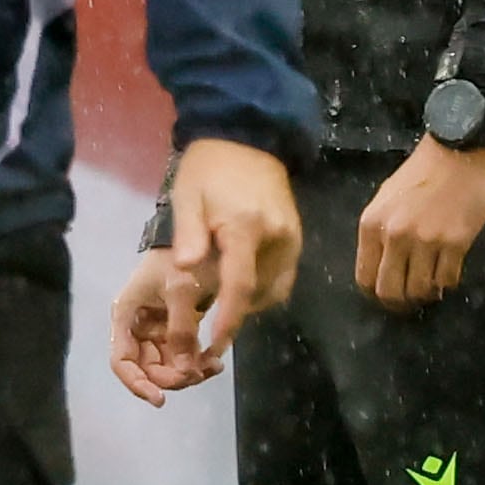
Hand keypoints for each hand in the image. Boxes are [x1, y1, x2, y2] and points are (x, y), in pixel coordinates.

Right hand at [105, 250, 221, 406]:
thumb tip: (185, 370)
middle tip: (198, 374)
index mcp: (127, 316)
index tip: (160, 398)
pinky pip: (184, 355)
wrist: (201, 234)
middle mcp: (138, 327)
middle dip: (172, 377)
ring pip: (167, 366)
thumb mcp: (180, 290)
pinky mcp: (177, 329)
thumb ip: (181, 331)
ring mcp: (158, 329)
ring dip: (188, 372)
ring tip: (213, 366)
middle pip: (147, 368)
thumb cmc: (181, 258)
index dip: (136, 383)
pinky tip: (214, 361)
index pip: (122, 361)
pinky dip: (198, 362)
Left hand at [169, 136, 303, 358]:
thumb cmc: (208, 169)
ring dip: (250, 303)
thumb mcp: (187, 197)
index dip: (229, 319)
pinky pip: (283, 277)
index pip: (240, 286)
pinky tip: (240, 285)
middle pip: (260, 293)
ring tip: (220, 303)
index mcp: (247, 228)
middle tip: (207, 325)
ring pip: (275, 289)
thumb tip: (187, 271)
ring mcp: (292, 238)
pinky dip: (263, 289)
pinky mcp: (297, 237)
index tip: (217, 345)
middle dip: (236, 314)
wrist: (246, 139)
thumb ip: (188, 235)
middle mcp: (278, 237)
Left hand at [357, 135, 484, 310]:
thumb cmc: (420, 174)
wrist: (458, 152)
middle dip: (398, 303)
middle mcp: (395, 236)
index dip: (375, 293)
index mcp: (371, 226)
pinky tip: (447, 275)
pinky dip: (446, 283)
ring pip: (420, 289)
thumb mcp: (385, 199)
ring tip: (430, 288)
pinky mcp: (456, 243)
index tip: (386, 296)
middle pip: (390, 291)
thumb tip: (379, 267)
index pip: (365, 277)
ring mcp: (427, 241)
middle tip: (408, 302)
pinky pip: (448, 279)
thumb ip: (378, 232)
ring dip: (425, 295)